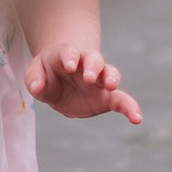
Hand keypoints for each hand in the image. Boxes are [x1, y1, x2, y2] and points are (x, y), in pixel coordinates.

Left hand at [26, 45, 142, 123]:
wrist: (61, 81)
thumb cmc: (46, 74)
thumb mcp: (34, 74)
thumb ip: (34, 79)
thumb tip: (36, 87)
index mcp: (67, 56)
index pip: (70, 53)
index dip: (70, 58)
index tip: (70, 66)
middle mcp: (86, 65)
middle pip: (94, 59)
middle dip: (93, 67)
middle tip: (89, 77)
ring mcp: (99, 80)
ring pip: (111, 74)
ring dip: (112, 78)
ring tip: (111, 86)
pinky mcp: (107, 97)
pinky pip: (122, 100)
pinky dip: (130, 108)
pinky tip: (137, 118)